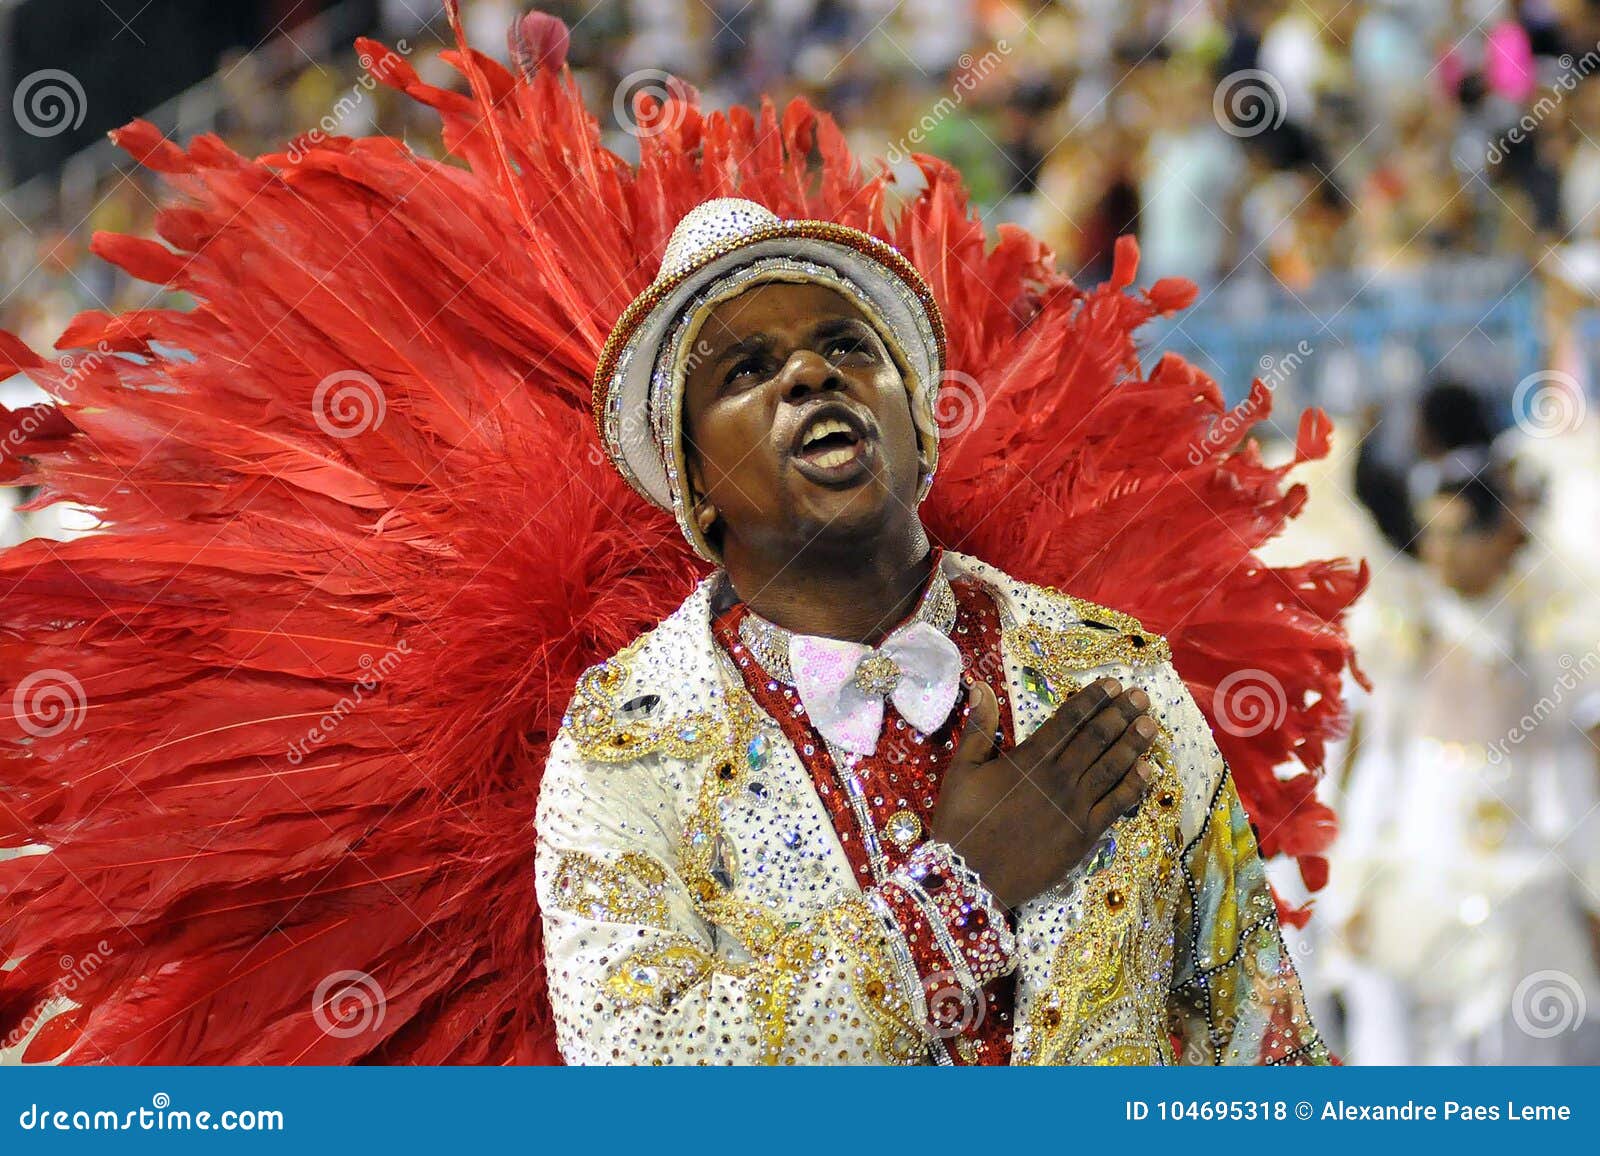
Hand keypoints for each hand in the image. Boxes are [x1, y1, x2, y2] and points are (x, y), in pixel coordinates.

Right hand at [930, 676, 1157, 908]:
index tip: (1113, 684)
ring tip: (1151, 724)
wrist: (970, 877)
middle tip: (1142, 696)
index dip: (1093, 700)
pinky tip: (1149, 770)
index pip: (1069, 721)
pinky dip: (1133, 787)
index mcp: (1029, 759)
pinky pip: (1115, 806)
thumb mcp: (962, 770)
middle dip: (1121, 715)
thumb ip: (978, 728)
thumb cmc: (961, 823)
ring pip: (1111, 768)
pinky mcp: (1084, 837)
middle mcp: (1058, 778)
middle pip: (1096, 739)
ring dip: (1133, 744)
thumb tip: (981, 687)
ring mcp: (1074, 808)